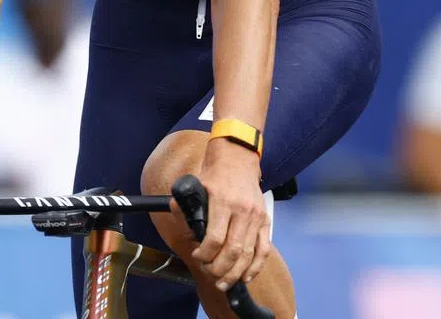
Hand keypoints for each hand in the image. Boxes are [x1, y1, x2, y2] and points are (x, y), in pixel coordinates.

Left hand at [191, 138, 271, 290]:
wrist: (238, 158)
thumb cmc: (215, 173)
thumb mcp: (197, 185)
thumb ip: (188, 204)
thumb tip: (175, 215)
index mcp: (223, 202)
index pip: (215, 238)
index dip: (205, 254)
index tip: (197, 257)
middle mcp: (242, 211)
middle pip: (233, 251)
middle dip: (219, 269)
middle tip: (210, 274)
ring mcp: (256, 217)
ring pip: (249, 254)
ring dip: (236, 273)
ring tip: (224, 282)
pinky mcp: (266, 220)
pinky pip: (264, 249)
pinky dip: (256, 266)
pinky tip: (246, 276)